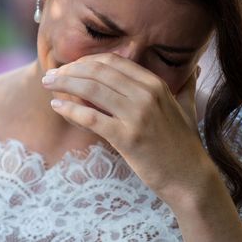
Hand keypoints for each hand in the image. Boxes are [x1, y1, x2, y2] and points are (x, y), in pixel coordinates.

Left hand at [41, 53, 219, 203]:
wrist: (191, 180)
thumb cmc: (185, 147)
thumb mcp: (187, 109)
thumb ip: (186, 87)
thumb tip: (194, 70)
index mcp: (156, 85)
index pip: (113, 62)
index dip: (86, 61)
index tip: (70, 67)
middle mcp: (147, 94)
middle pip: (98, 71)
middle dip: (70, 70)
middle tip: (51, 75)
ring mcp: (137, 115)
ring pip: (92, 89)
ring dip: (65, 84)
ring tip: (47, 85)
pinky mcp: (127, 138)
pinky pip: (91, 117)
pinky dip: (70, 109)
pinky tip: (57, 106)